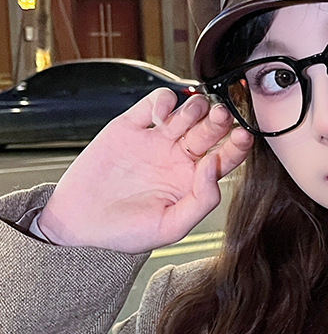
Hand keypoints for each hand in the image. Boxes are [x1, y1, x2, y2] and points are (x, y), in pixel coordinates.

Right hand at [38, 89, 254, 252]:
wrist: (79, 223)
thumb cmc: (124, 232)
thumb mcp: (170, 228)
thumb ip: (201, 201)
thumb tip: (214, 168)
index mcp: (193, 181)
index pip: (226, 157)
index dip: (237, 146)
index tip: (243, 137)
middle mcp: (178, 158)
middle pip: (210, 130)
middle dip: (220, 119)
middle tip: (221, 115)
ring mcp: (156, 140)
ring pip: (187, 112)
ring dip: (196, 107)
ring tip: (192, 114)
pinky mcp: (131, 126)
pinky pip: (154, 103)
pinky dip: (163, 102)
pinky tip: (161, 115)